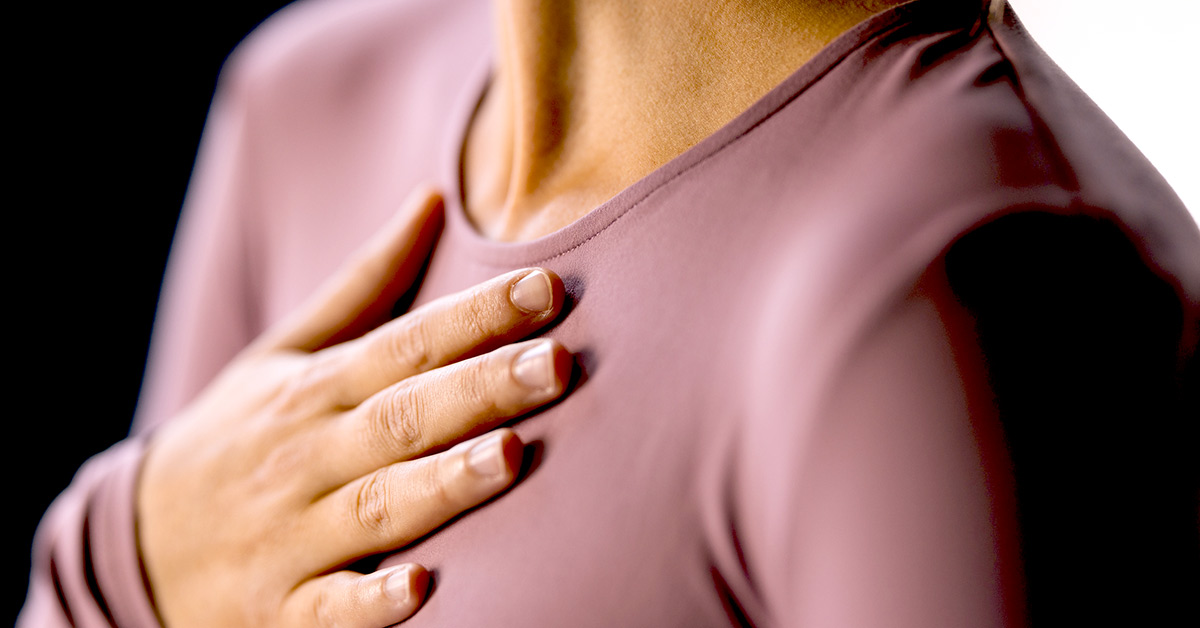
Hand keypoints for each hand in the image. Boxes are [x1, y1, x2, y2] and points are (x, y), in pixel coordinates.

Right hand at [137, 187, 571, 626]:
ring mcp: (292, 535)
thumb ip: (365, 283)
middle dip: (481, 389)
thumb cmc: (236, 437)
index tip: (545, 287)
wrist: (137, 544)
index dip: (476, 316)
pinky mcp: (282, 609)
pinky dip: (370, 603)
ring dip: (443, 482)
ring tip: (511, 455)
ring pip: (377, 506)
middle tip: (556, 364)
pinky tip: (421, 587)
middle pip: (403, 416)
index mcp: (315, 390)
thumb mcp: (283, 354)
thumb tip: (430, 199)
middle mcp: (307, 455)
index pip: (406, 343)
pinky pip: (329, 609)